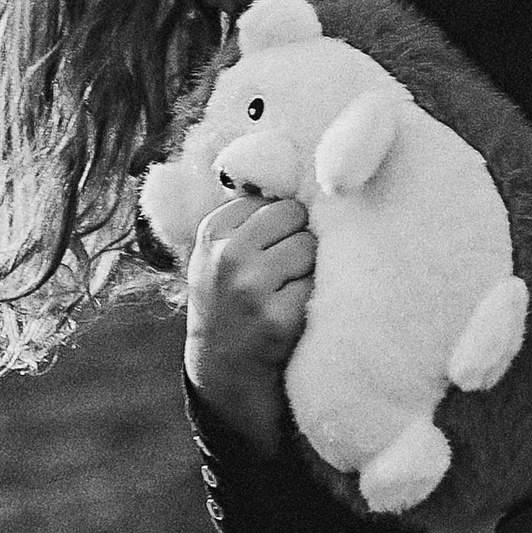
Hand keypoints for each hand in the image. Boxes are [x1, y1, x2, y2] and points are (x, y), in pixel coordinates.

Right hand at [184, 189, 314, 446]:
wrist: (223, 367)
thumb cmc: (231, 296)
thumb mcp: (221, 250)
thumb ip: (249, 213)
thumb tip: (305, 165)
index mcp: (214, 230)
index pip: (277, 200)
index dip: (283, 225)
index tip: (268, 250)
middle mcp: (228, 255)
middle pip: (296, 218)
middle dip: (298, 240)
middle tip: (283, 271)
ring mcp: (252, 287)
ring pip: (310, 249)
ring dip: (308, 269)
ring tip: (286, 291)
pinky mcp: (278, 318)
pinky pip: (317, 286)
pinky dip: (313, 298)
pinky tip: (292, 313)